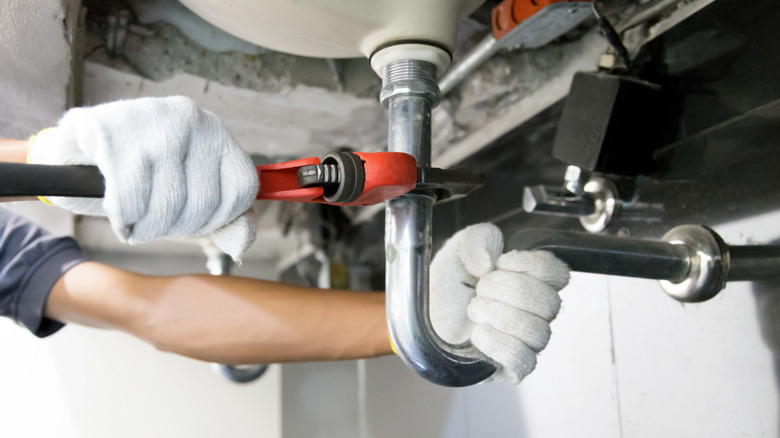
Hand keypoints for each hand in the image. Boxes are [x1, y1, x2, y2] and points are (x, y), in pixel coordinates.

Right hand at [29, 96, 258, 260]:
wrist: (82, 147)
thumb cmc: (146, 176)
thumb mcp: (192, 193)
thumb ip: (226, 220)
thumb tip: (240, 247)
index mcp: (218, 133)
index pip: (242, 188)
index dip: (220, 219)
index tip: (195, 222)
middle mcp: (193, 121)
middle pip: (204, 203)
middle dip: (177, 227)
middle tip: (156, 224)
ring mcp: (154, 122)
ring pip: (167, 205)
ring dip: (148, 229)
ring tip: (137, 220)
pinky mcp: (114, 132)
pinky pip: (130, 202)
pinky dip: (123, 219)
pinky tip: (119, 211)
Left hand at [430, 223, 569, 383]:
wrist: (424, 315)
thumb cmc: (447, 284)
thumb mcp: (458, 248)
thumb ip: (478, 239)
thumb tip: (488, 262)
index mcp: (532, 280)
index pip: (558, 274)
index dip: (532, 265)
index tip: (500, 262)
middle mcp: (535, 312)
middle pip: (550, 303)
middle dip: (510, 290)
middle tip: (480, 288)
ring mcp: (526, 341)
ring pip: (539, 333)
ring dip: (501, 315)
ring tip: (474, 309)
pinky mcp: (510, 368)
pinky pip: (524, 361)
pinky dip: (499, 344)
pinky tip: (478, 333)